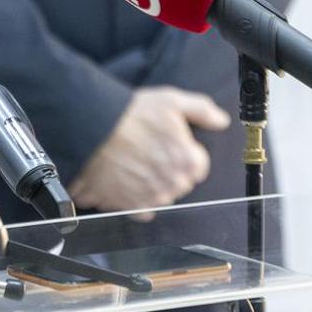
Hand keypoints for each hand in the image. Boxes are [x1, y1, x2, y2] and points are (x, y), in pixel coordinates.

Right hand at [68, 87, 230, 212]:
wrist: (91, 127)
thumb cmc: (129, 113)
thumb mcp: (170, 101)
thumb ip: (202, 110)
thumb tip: (221, 121)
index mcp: (188, 162)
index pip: (197, 166)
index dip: (182, 152)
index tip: (166, 143)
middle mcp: (172, 186)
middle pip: (177, 183)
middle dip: (165, 170)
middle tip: (146, 150)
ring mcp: (149, 198)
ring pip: (157, 195)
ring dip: (148, 184)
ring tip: (130, 162)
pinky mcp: (126, 206)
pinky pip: (137, 210)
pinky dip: (130, 199)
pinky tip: (121, 180)